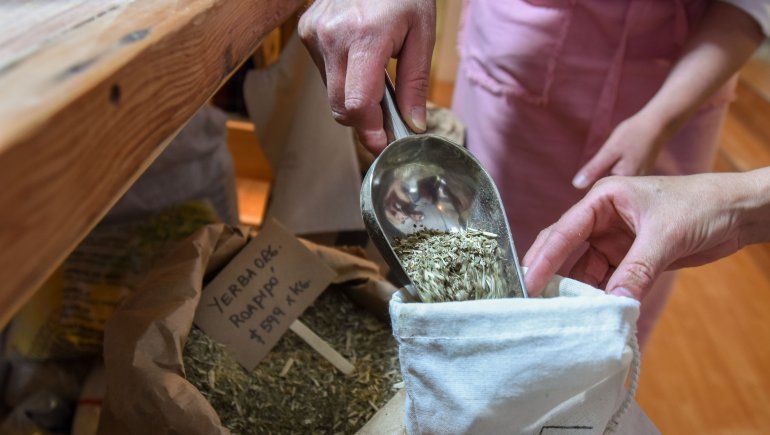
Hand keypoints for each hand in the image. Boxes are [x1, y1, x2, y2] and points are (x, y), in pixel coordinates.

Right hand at [299, 0, 435, 152]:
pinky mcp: (306, 33)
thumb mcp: (422, 34)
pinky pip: (325, 75)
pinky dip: (343, 80)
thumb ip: (416, 83)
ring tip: (376, 80)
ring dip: (354, 99)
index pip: (358, 103)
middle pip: (341, 106)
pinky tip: (358, 60)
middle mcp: (332, 37)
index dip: (370, 131)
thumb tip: (413, 126)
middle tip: (387, 123)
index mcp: (366, 37)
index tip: (384, 144)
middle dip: (364, 122)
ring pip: (332, 94)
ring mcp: (315, 34)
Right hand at [523, 172, 766, 299]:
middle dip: (550, 272)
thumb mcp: (665, 236)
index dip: (544, 257)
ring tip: (565, 313)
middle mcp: (603, 219)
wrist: (737, 212)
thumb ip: (637, 269)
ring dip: (579, 290)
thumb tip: (613, 304)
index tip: (528, 282)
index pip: (565, 229)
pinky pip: (608, 279)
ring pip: (586, 268)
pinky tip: (596, 312)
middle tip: (530, 298)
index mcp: (604, 198)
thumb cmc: (701, 205)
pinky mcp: (630, 258)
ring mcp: (615, 240)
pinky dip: (603, 296)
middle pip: (565, 247)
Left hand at [572, 111, 674, 189]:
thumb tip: (576, 185)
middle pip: (609, 188)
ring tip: (622, 155)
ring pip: (616, 181)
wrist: (657, 124)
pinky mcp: (640, 175)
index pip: (600, 191)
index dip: (593, 181)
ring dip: (611, 172)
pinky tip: (626, 156)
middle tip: (616, 155)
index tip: (601, 166)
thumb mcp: (609, 150)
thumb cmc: (633, 134)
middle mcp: (634, 187)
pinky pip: (623, 176)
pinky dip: (619, 168)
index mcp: (624, 183)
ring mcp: (639, 182)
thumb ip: (594, 169)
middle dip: (603, 176)